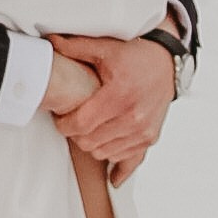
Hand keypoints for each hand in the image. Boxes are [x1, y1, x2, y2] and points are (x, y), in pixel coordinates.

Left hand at [44, 31, 175, 183]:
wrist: (167, 63)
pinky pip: (128, 161)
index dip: (64, 124)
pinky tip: (111, 175)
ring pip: (104, 154)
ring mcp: (143, 130)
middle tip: (72, 122)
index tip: (60, 117)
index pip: (80, 125)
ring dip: (92, 145)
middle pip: (89, 142)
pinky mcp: (150, 137)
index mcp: (118, 96)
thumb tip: (49, 41)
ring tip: (88, 131)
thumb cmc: (137, 55)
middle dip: (75, 134)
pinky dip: (116, 162)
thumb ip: (75, 47)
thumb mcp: (105, 48)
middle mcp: (133, 117)